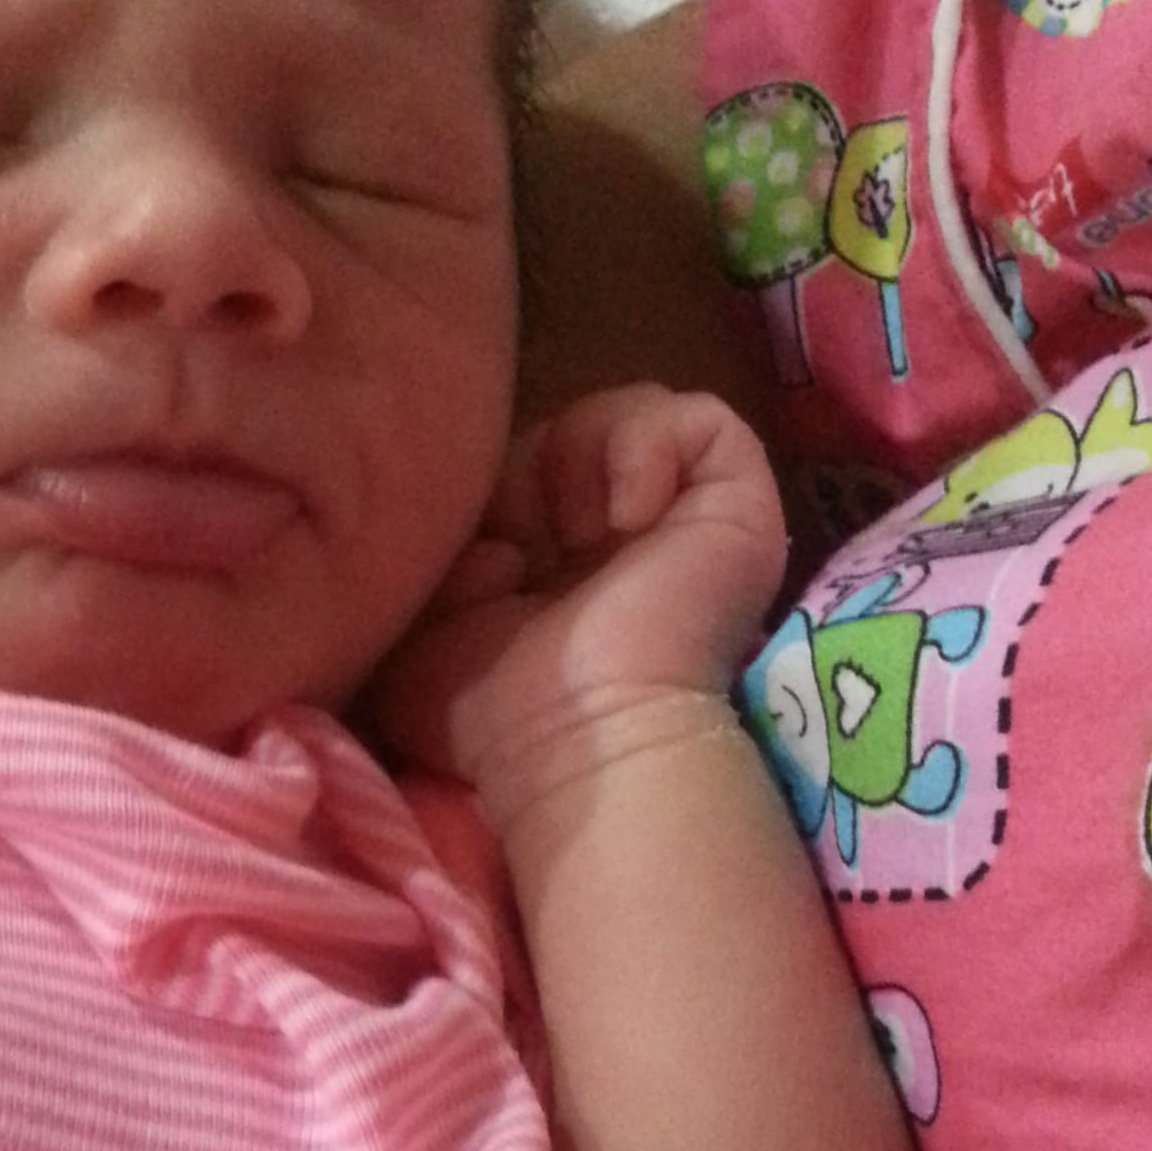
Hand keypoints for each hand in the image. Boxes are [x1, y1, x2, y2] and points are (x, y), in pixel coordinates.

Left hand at [368, 385, 785, 833]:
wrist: (577, 737)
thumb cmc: (493, 714)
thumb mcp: (415, 641)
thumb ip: (425, 574)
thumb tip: (493, 542)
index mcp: (557, 572)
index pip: (521, 470)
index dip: (487, 488)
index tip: (479, 559)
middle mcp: (625, 543)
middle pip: (569, 432)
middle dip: (527, 469)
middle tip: (523, 545)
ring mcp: (685, 522)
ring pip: (630, 413)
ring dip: (582, 455)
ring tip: (579, 531)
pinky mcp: (736, 505)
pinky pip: (701, 418)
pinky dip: (648, 446)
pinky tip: (627, 517)